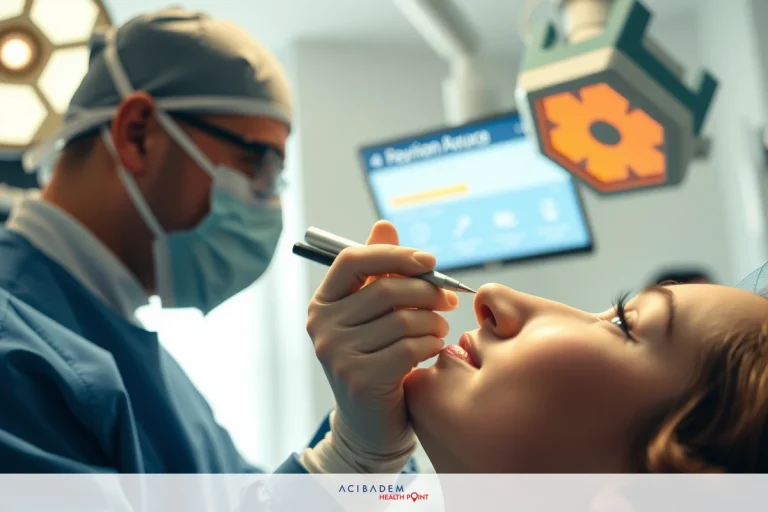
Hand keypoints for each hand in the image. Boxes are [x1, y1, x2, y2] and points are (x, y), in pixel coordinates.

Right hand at [305, 221, 458, 471]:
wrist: (371, 425)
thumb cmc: (378, 359)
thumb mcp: (375, 315)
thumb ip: (379, 272)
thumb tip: (384, 225)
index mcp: (323, 302)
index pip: (353, 260)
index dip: (395, 255)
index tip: (431, 261)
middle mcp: (321, 325)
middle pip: (385, 289)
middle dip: (427, 291)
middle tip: (449, 299)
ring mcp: (336, 353)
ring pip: (402, 320)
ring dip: (433, 322)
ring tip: (440, 330)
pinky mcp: (358, 379)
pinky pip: (409, 348)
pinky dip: (431, 346)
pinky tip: (434, 351)